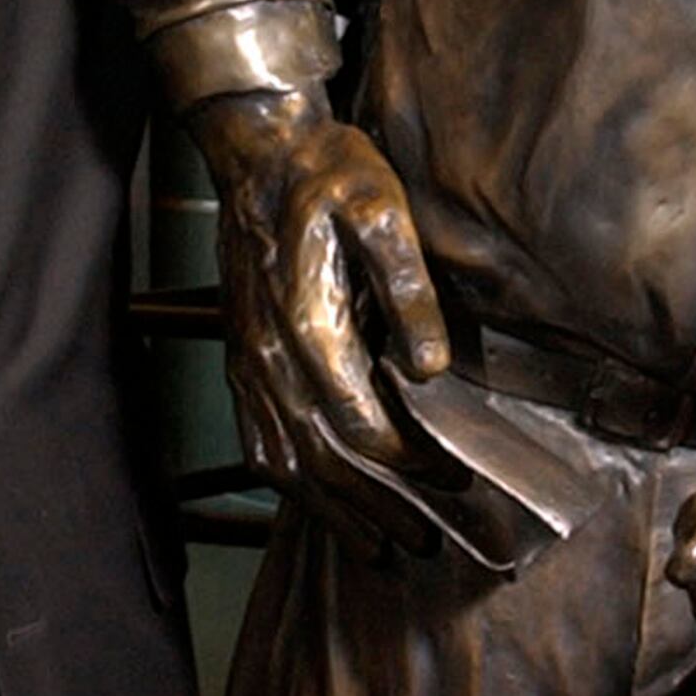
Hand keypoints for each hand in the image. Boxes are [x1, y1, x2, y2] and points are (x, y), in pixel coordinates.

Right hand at [192, 91, 452, 553]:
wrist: (260, 150)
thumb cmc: (326, 172)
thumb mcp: (382, 207)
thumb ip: (408, 286)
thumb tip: (430, 366)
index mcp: (308, 325)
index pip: (362, 424)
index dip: (411, 463)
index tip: (455, 479)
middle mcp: (268, 357)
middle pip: (324, 459)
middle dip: (379, 507)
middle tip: (429, 538)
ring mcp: (247, 361)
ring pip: (284, 461)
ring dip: (334, 510)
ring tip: (381, 545)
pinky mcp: (240, 357)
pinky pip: (256, 439)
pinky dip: (287, 484)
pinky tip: (316, 503)